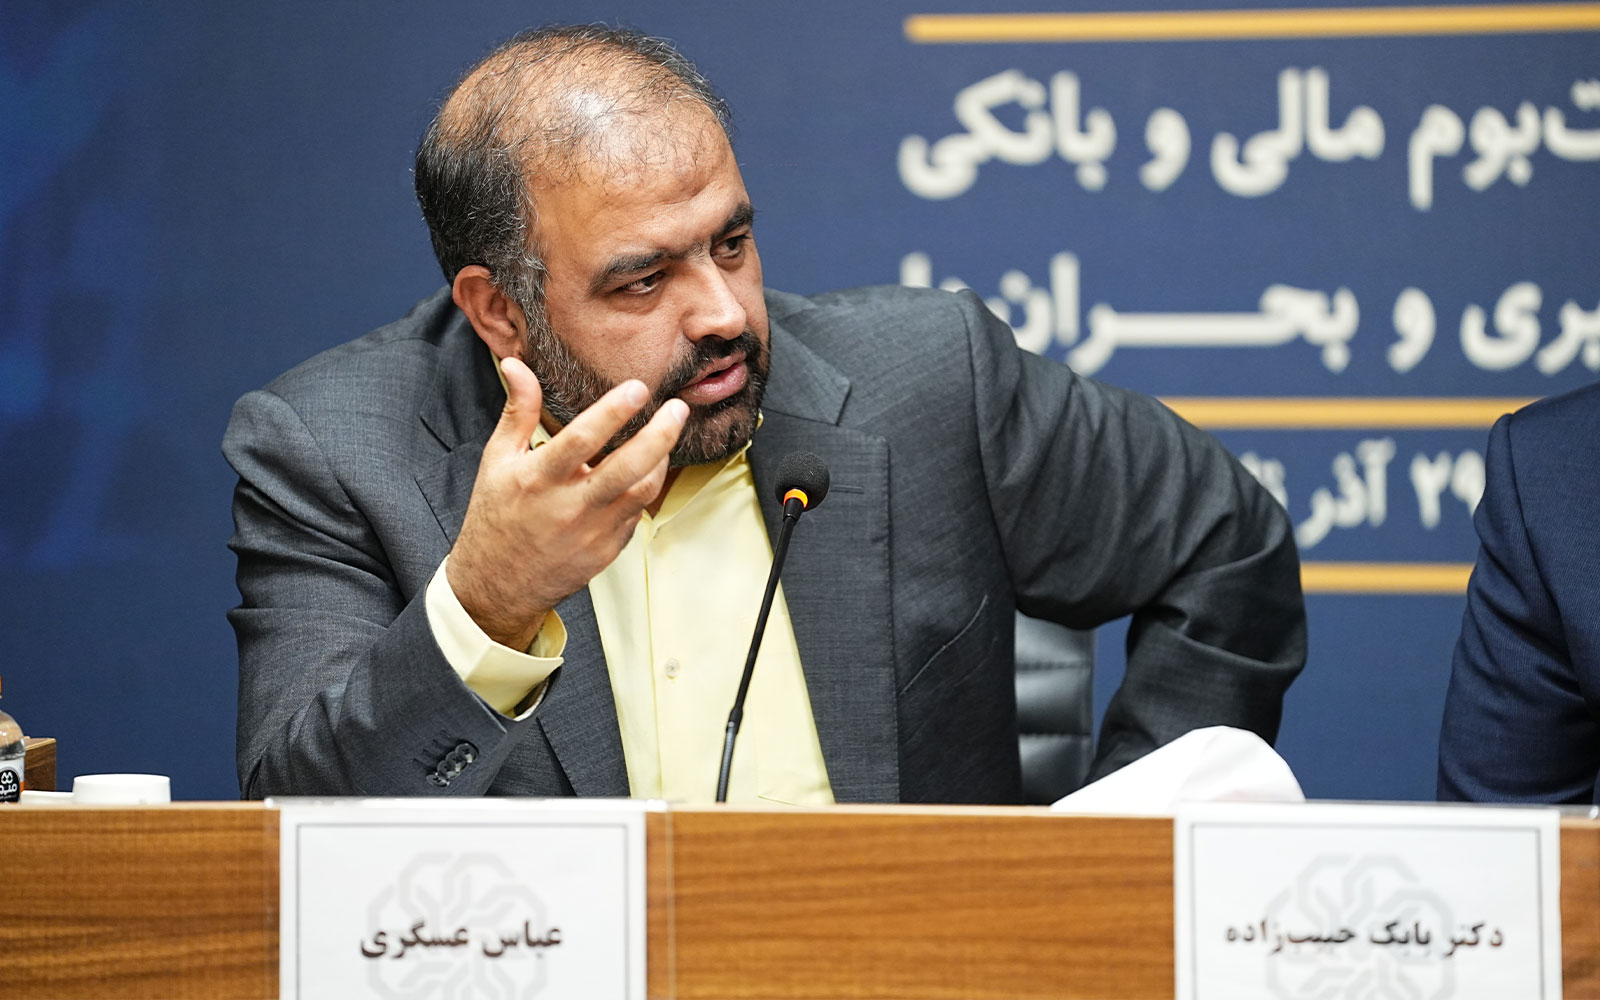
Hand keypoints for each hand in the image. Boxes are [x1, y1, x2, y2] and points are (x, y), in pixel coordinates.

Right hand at [447, 356, 687, 650]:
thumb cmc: (496, 515)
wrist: (497, 585)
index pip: (581, 440)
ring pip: (642, 492)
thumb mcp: (498, 459)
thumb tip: (517, 364)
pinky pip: (637, 514)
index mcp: (538, 479)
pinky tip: (647, 468)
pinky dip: (645, 487)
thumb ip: (518, 411)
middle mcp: (568, 506)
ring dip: (661, 460)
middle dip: (659, 436)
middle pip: (627, 468)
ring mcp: (592, 532)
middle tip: (678, 408)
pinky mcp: (607, 550)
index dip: (613, 412)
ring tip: (667, 433)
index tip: (638, 387)